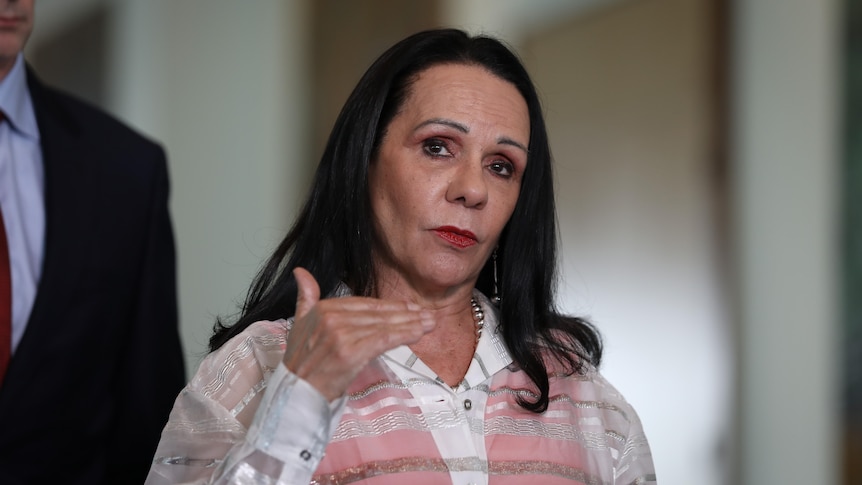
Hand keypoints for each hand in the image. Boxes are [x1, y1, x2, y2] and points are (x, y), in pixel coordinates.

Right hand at [282, 267, 435, 400]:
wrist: (297, 394)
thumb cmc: (301, 363)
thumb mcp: (299, 323)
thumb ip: (305, 297)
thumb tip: (301, 271)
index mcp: (323, 308)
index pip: (365, 304)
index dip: (389, 306)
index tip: (409, 307)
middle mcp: (332, 318)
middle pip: (377, 314)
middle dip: (405, 314)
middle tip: (427, 314)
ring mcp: (341, 335)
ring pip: (384, 326)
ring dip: (410, 324)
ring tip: (429, 323)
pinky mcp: (351, 352)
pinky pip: (384, 339)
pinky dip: (403, 335)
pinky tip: (418, 333)